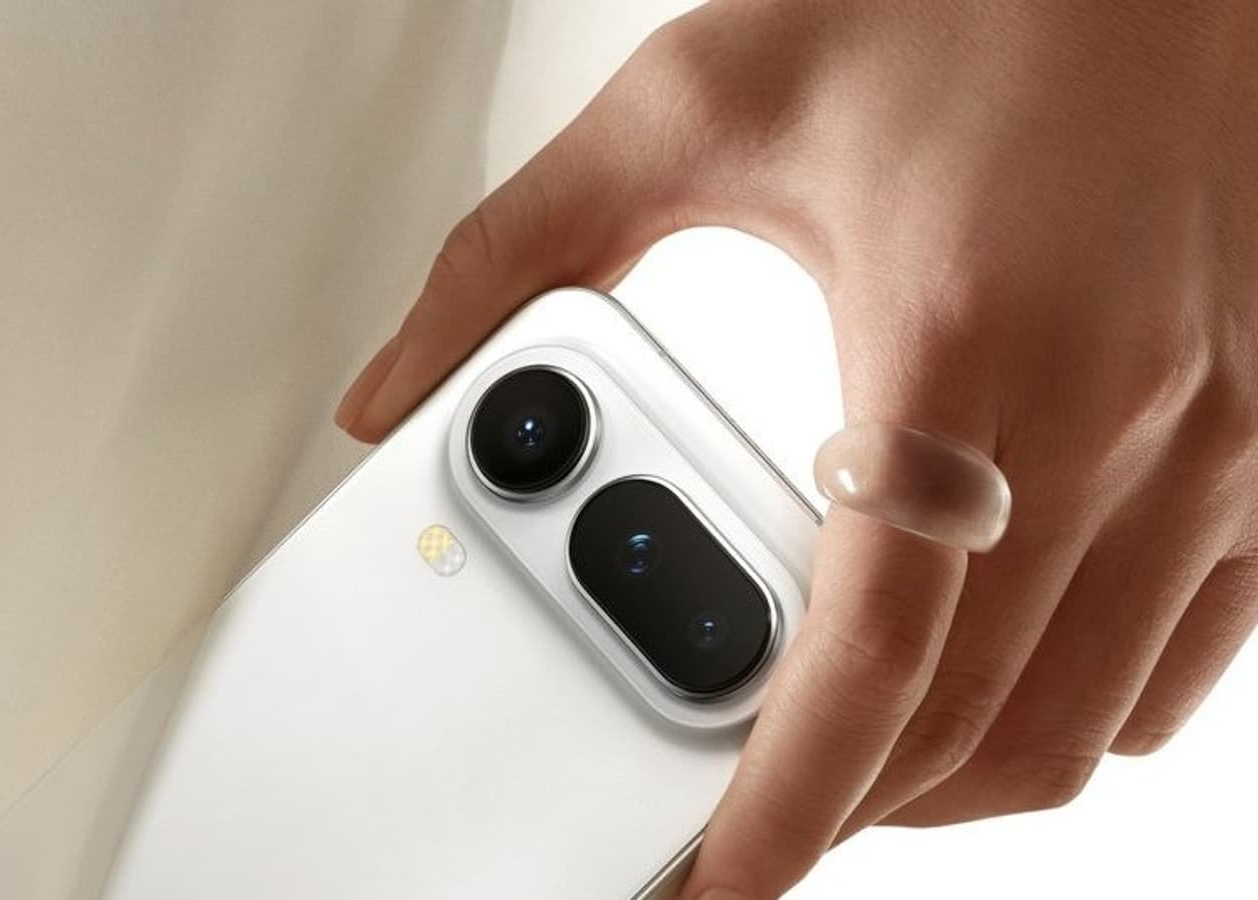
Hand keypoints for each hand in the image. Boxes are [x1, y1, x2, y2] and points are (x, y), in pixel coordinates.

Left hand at [333, 2, 1257, 896]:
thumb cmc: (955, 4)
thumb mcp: (690, 103)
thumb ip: (509, 253)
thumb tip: (393, 388)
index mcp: (949, 346)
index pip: (868, 665)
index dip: (781, 813)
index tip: (717, 883)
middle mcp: (1114, 417)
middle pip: (969, 733)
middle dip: (844, 814)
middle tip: (750, 812)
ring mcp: (1221, 442)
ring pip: (1084, 730)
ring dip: (946, 783)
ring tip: (846, 762)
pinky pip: (1188, 663)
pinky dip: (1071, 717)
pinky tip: (985, 672)